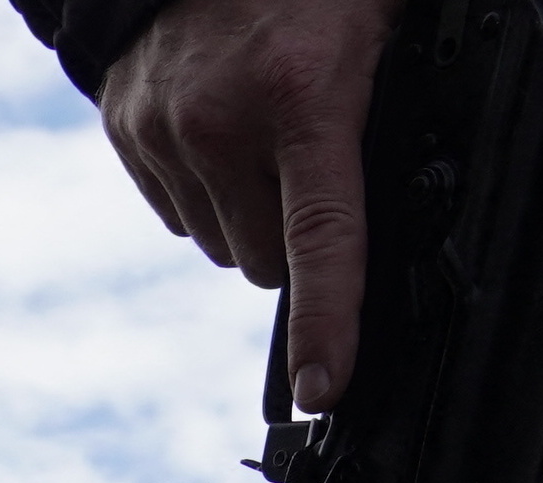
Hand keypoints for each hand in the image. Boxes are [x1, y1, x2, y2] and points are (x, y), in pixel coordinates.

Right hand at [100, 0, 402, 412]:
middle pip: (266, 260)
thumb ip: (392, 104)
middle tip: (310, 171)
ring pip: (222, 244)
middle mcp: (222, 125)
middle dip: (292, 239)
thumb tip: (414, 190)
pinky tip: (219, 135)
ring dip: (247, 215)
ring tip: (261, 138)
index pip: (322, 238)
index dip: (326, 321)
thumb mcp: (379, 23)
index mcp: (302, 97)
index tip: (321, 387)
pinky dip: (205, 191)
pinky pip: (178, 213)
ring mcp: (166, 134)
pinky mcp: (128, 134)